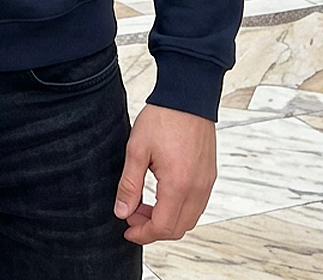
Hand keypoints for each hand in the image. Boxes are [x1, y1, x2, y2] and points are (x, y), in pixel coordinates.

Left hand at [114, 104, 216, 243]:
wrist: (187, 97)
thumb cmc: (164, 118)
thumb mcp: (137, 150)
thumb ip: (129, 185)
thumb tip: (122, 211)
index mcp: (178, 185)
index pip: (163, 227)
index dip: (143, 234)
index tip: (128, 230)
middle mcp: (197, 188)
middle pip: (178, 228)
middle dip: (153, 229)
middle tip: (133, 215)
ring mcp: (206, 182)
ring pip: (189, 218)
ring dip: (167, 219)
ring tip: (145, 204)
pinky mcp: (209, 175)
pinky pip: (196, 204)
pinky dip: (179, 208)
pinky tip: (162, 194)